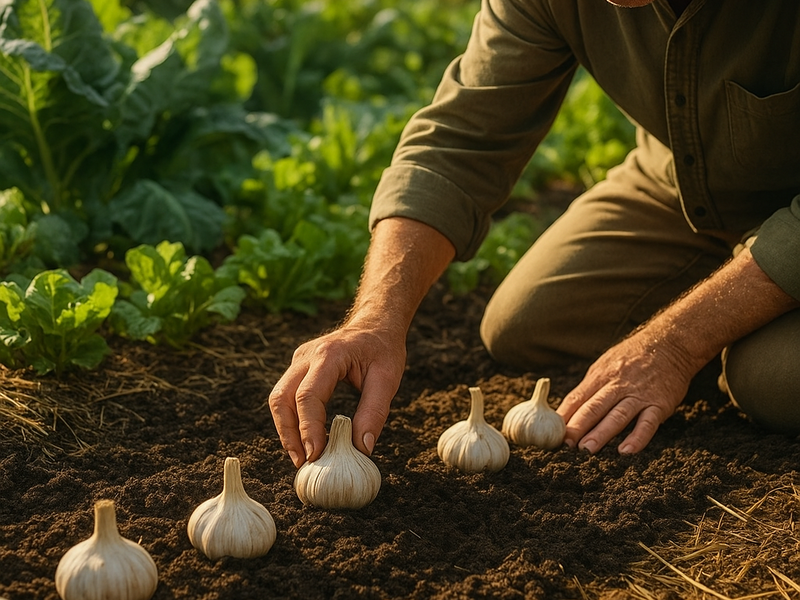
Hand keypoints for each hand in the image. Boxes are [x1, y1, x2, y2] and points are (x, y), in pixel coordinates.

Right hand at [268, 323, 405, 467]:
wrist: (375, 325)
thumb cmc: (383, 350)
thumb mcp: (388, 380)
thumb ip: (374, 413)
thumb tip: (361, 449)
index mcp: (329, 355)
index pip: (308, 395)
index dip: (308, 428)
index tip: (315, 455)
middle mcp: (307, 356)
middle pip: (282, 398)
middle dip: (288, 433)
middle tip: (302, 463)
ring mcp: (299, 360)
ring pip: (278, 398)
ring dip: (286, 429)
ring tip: (301, 457)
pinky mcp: (298, 367)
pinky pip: (286, 396)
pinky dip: (291, 420)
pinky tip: (304, 440)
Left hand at [556, 330, 695, 453]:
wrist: (670, 343)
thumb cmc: (632, 357)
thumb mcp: (606, 365)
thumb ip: (590, 387)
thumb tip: (568, 410)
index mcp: (601, 376)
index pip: (578, 398)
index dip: (565, 416)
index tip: (554, 434)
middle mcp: (617, 385)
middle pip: (594, 407)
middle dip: (578, 426)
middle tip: (566, 445)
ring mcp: (638, 395)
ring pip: (617, 416)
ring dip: (601, 433)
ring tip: (587, 449)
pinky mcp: (659, 404)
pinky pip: (647, 423)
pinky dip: (637, 437)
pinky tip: (626, 451)